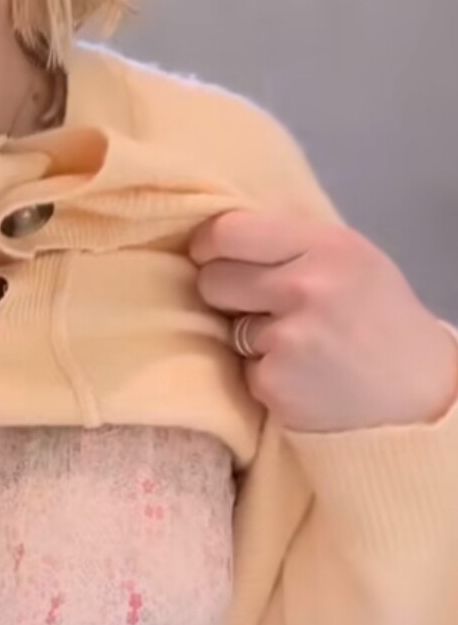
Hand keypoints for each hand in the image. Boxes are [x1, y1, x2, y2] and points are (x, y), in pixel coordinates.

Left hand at [188, 211, 457, 431]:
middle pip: (213, 279)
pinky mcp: (274, 382)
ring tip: (297, 343)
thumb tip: (218, 233)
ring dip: (249, 337)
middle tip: (259, 305)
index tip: (211, 256)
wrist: (414, 392)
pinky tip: (301, 375)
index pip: (228, 232)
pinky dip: (262, 374)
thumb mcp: (348, 256)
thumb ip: (290, 241)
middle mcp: (304, 287)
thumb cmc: (376, 317)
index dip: (209, 245)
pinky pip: (241, 368)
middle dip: (225, 293)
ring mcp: (287, 338)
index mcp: (324, 246)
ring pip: (226, 327)